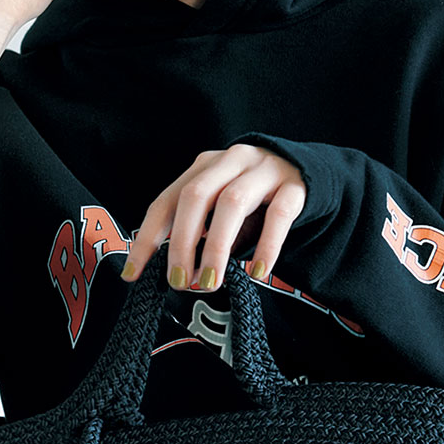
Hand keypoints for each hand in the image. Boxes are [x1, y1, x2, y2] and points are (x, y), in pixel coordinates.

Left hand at [120, 145, 306, 291]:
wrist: (310, 174)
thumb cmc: (257, 198)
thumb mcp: (222, 209)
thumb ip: (201, 232)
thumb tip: (181, 274)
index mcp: (204, 166)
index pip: (166, 201)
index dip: (147, 238)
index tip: (134, 274)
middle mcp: (231, 161)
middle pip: (195, 196)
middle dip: (181, 243)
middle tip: (178, 281)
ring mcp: (264, 170)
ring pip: (232, 203)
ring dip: (215, 246)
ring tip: (210, 282)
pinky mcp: (295, 186)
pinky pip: (278, 215)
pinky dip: (267, 246)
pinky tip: (257, 272)